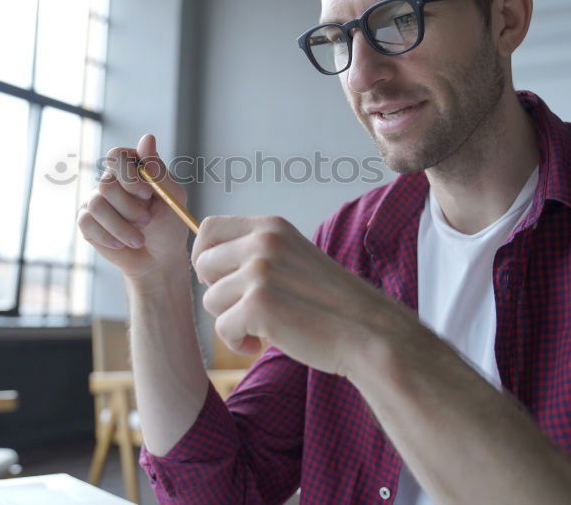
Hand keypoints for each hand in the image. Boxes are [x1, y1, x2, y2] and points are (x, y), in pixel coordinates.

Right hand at [77, 134, 189, 289]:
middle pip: (106, 184)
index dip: (128, 174)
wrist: (158, 259)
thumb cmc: (169, 226)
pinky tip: (122, 244)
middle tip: (147, 220)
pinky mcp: (87, 221)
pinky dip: (108, 236)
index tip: (147, 193)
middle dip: (129, 207)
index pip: (117, 156)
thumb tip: (147, 139)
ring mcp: (96, 199)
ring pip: (96, 205)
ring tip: (139, 239)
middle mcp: (111, 180)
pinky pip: (87, 223)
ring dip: (121, 226)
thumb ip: (159, 170)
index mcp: (133, 167)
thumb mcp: (172, 197)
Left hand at [193, 215, 414, 375]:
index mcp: (271, 227)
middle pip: (202, 264)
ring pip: (210, 300)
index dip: (206, 256)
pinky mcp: (257, 304)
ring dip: (231, 320)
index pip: (209, 228)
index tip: (222, 280)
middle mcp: (263, 242)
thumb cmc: (328, 304)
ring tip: (263, 326)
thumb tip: (205, 262)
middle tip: (247, 308)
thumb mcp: (292, 257)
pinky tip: (261, 343)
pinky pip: (221, 329)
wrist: (368, 333)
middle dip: (219, 292)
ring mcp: (259, 271)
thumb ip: (256, 252)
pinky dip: (238, 343)